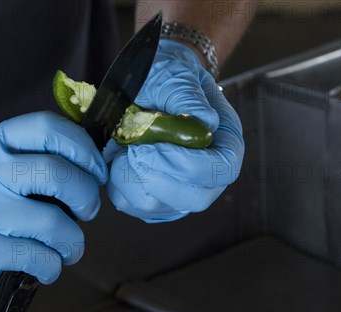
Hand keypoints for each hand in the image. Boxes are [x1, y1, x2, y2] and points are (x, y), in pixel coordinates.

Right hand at [0, 111, 106, 311]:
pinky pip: (35, 256)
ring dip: (73, 241)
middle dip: (86, 196)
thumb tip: (96, 171)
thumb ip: (41, 164)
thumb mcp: (1, 173)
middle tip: (87, 212)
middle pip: (55, 172)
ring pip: (50, 221)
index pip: (48, 127)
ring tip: (70, 248)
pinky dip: (52, 266)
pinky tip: (48, 266)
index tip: (96, 173)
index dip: (83, 150)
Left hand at [104, 39, 243, 222]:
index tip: (155, 147)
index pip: (222, 169)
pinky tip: (117, 157)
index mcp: (224, 141)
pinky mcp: (149, 197)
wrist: (142, 82)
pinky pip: (129, 204)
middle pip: (194, 199)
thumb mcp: (174, 76)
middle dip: (157, 178)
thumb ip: (186, 96)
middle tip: (134, 149)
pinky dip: (115, 183)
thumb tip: (204, 122)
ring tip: (124, 146)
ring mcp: (178, 189)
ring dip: (130, 177)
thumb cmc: (165, 76)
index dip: (189, 166)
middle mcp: (206, 173)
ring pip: (155, 206)